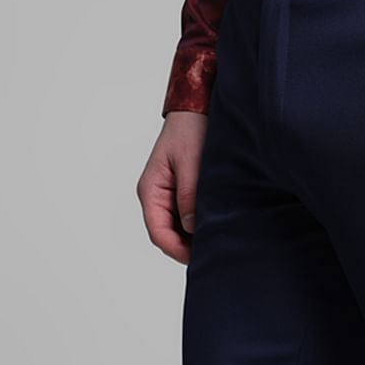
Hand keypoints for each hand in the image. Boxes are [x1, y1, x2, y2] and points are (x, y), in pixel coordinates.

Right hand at [137, 110, 208, 263]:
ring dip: (191, 234)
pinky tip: (213, 222)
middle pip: (166, 233)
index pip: (158, 232)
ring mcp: (167, 192)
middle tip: (211, 251)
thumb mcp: (190, 162)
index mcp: (150, 189)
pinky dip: (196, 220)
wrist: (196, 106)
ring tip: (215, 238)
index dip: (176, 249)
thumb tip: (191, 228)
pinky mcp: (180, 188)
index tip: (197, 257)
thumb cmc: (189, 129)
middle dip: (185, 245)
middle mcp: (155, 194)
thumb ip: (188, 195)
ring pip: (176, 225)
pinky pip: (185, 213)